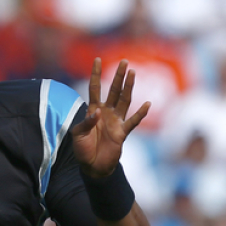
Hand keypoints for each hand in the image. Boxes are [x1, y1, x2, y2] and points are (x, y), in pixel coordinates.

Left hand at [70, 58, 149, 177]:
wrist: (92, 166)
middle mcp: (106, 113)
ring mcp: (115, 121)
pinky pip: (133, 121)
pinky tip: (147, 104)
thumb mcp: (77, 135)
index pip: (95, 88)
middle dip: (119, 77)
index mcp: (93, 110)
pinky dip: (140, 114)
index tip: (97, 59)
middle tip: (125, 62)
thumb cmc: (82, 149)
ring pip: (124, 101)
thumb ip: (85, 123)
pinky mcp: (122, 133)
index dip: (96, 74)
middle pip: (114, 91)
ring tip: (133, 73)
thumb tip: (97, 113)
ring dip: (128, 88)